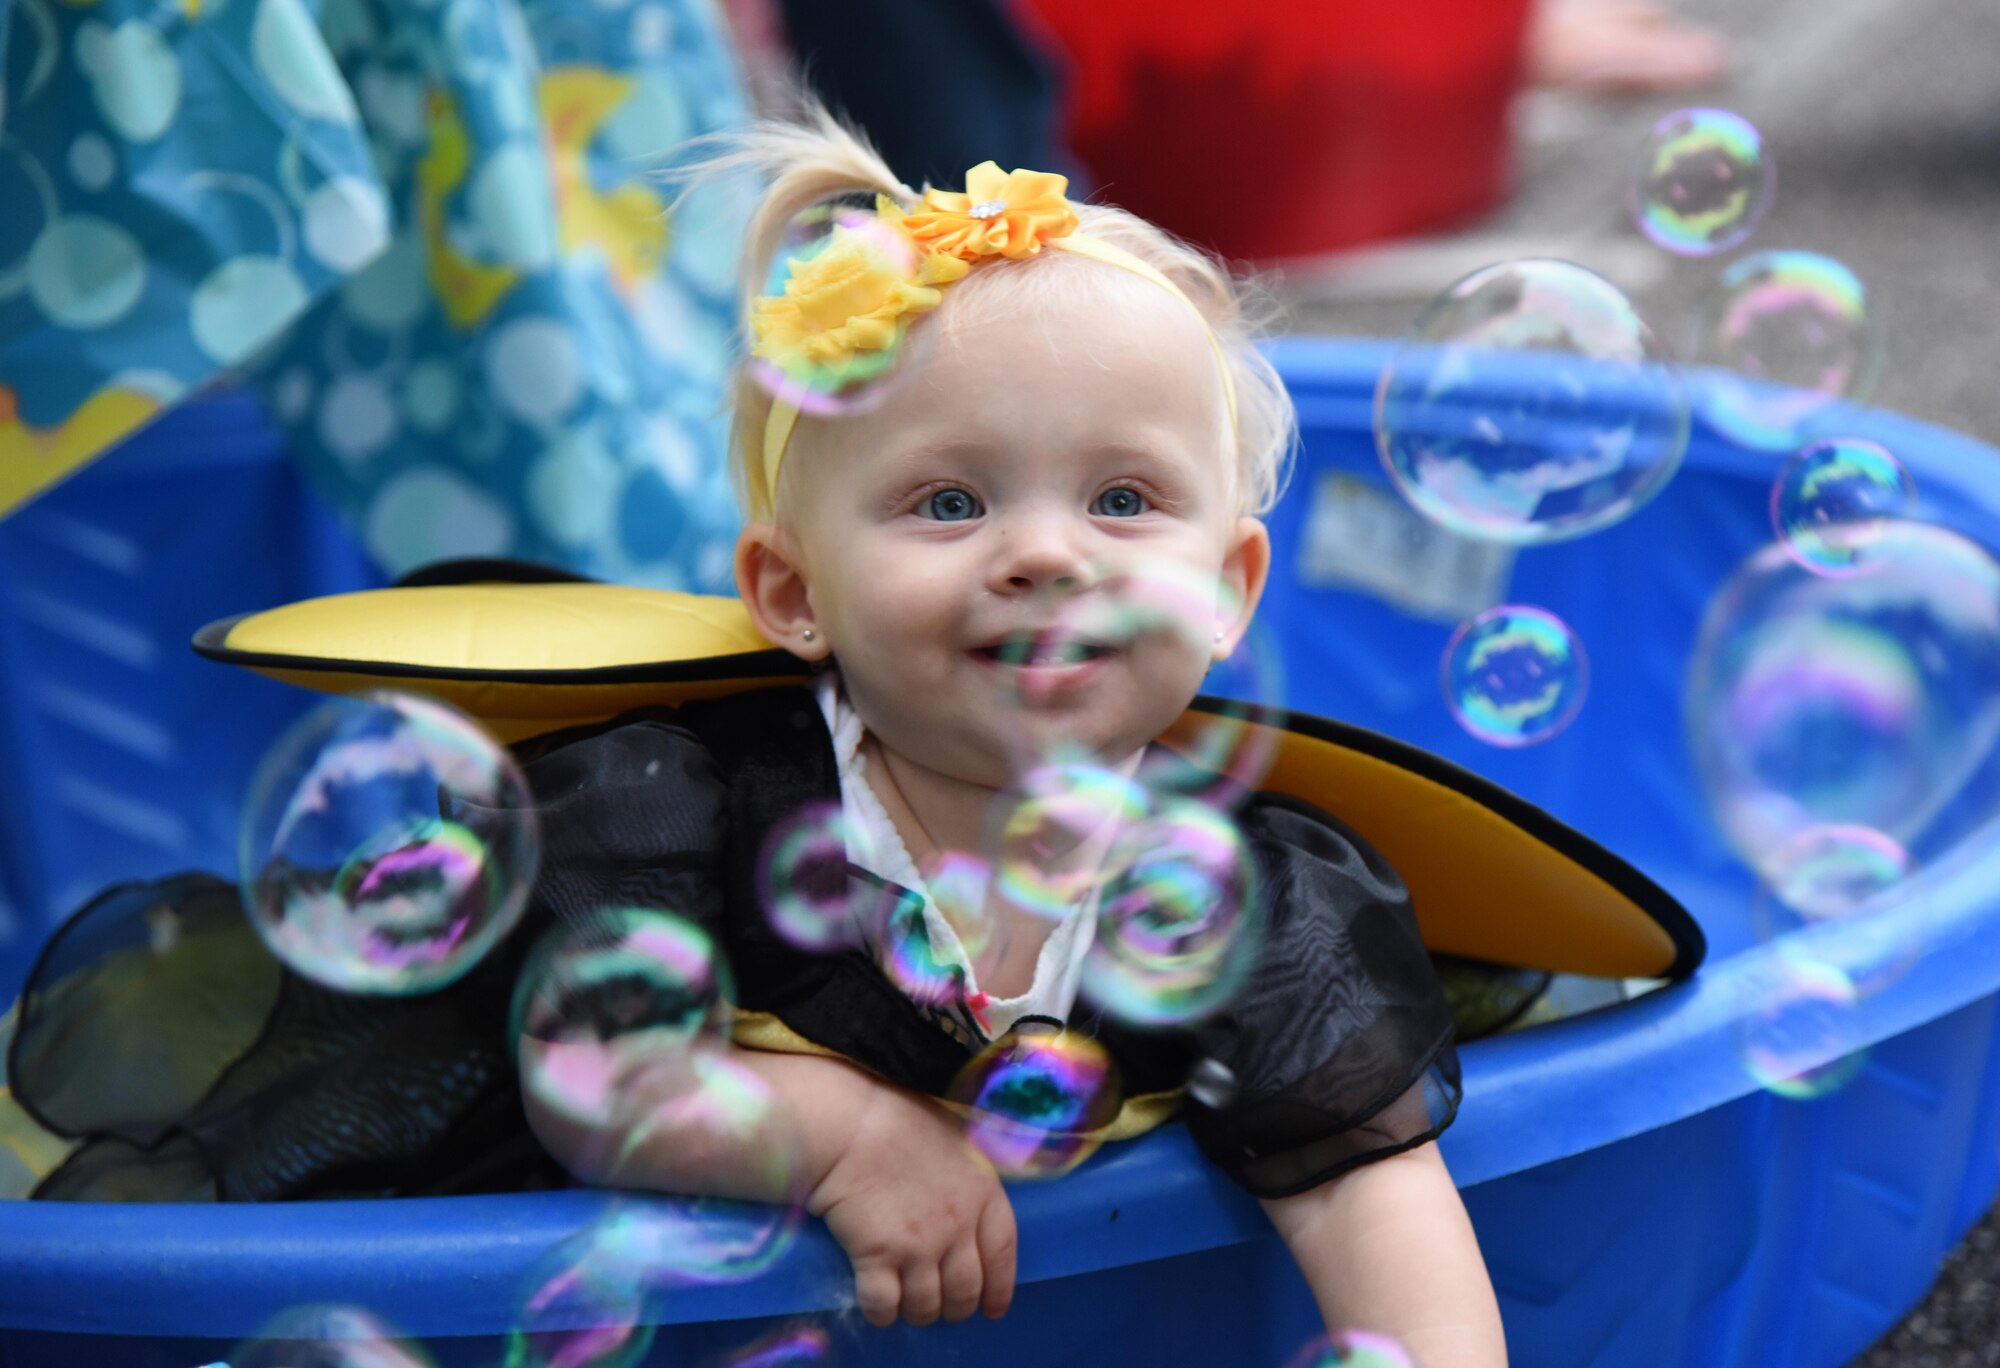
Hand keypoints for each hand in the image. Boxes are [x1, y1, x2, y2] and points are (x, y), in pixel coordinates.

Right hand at [808, 1074, 1018, 1327]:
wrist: (850, 1123)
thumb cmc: (899, 1120)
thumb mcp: (957, 1141)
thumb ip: (973, 1180)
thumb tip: (976, 1210)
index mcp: (983, 1193)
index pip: (1002, 1257)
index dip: (999, 1290)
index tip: (992, 1308)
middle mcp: (957, 1226)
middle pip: (965, 1292)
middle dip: (955, 1308)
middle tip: (942, 1306)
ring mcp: (918, 1245)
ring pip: (926, 1306)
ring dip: (919, 1312)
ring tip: (907, 1304)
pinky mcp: (876, 1256)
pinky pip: (884, 1306)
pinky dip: (882, 1313)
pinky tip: (878, 1305)